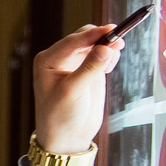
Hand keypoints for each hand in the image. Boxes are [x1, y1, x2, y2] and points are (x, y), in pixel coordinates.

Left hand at [32, 22, 125, 156]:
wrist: (66, 136)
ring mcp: (75, 63)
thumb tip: (106, 47)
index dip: (93, 34)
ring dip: (107, 47)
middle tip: (118, 44)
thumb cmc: (60, 116)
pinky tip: (109, 68)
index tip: (112, 30)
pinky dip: (109, 56)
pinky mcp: (88, 69)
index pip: (72, 41)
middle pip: (84, 37)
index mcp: (47, 60)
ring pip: (95, 44)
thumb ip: (89, 68)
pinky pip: (102, 54)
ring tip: (110, 64)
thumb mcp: (73, 91)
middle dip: (102, 38)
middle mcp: (60, 58)